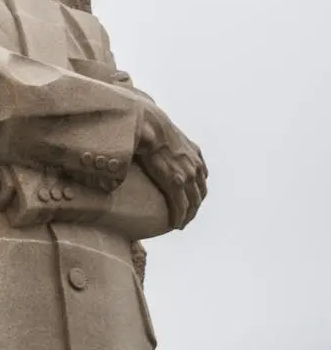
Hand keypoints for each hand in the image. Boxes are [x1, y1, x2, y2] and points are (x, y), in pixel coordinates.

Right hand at [135, 104, 207, 228]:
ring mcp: (187, 176)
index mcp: (195, 155)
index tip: (190, 200)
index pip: (201, 179)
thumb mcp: (166, 132)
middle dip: (194, 207)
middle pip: (200, 194)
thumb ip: (166, 141)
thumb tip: (150, 140)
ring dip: (188, 216)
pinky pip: (181, 206)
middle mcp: (196, 166)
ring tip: (180, 224)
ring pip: (193, 203)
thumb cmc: (151, 125)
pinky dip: (180, 217)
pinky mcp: (176, 183)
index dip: (196, 192)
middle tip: (186, 217)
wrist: (149, 125)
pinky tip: (176, 225)